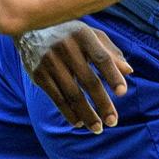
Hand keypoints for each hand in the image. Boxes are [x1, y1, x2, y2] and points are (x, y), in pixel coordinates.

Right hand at [18, 22, 133, 131]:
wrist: (29, 29)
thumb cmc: (69, 34)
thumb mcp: (90, 35)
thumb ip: (110, 52)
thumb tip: (129, 71)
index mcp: (82, 35)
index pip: (102, 58)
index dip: (113, 76)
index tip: (123, 93)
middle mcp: (65, 47)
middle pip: (89, 81)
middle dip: (102, 104)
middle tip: (113, 121)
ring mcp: (50, 61)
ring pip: (72, 94)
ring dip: (87, 114)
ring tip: (98, 128)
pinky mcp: (38, 74)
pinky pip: (56, 98)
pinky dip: (68, 113)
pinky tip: (79, 122)